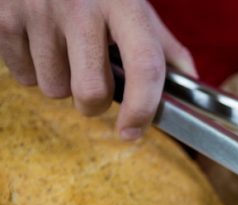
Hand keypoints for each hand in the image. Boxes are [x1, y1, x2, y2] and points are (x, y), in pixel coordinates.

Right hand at [0, 0, 194, 138]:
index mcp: (123, 4)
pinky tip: (41, 45)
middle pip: (91, 92)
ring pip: (54, 89)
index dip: (142, 108)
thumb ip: (164, 46)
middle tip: (94, 85)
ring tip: (64, 53)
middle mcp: (81, 7)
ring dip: (62, 84)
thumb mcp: (135, 5)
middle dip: (94, 103)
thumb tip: (192, 85)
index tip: (133, 131)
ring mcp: (39, 11)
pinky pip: (23, 76)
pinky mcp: (5, 17)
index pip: (144, 66)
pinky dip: (33, 71)